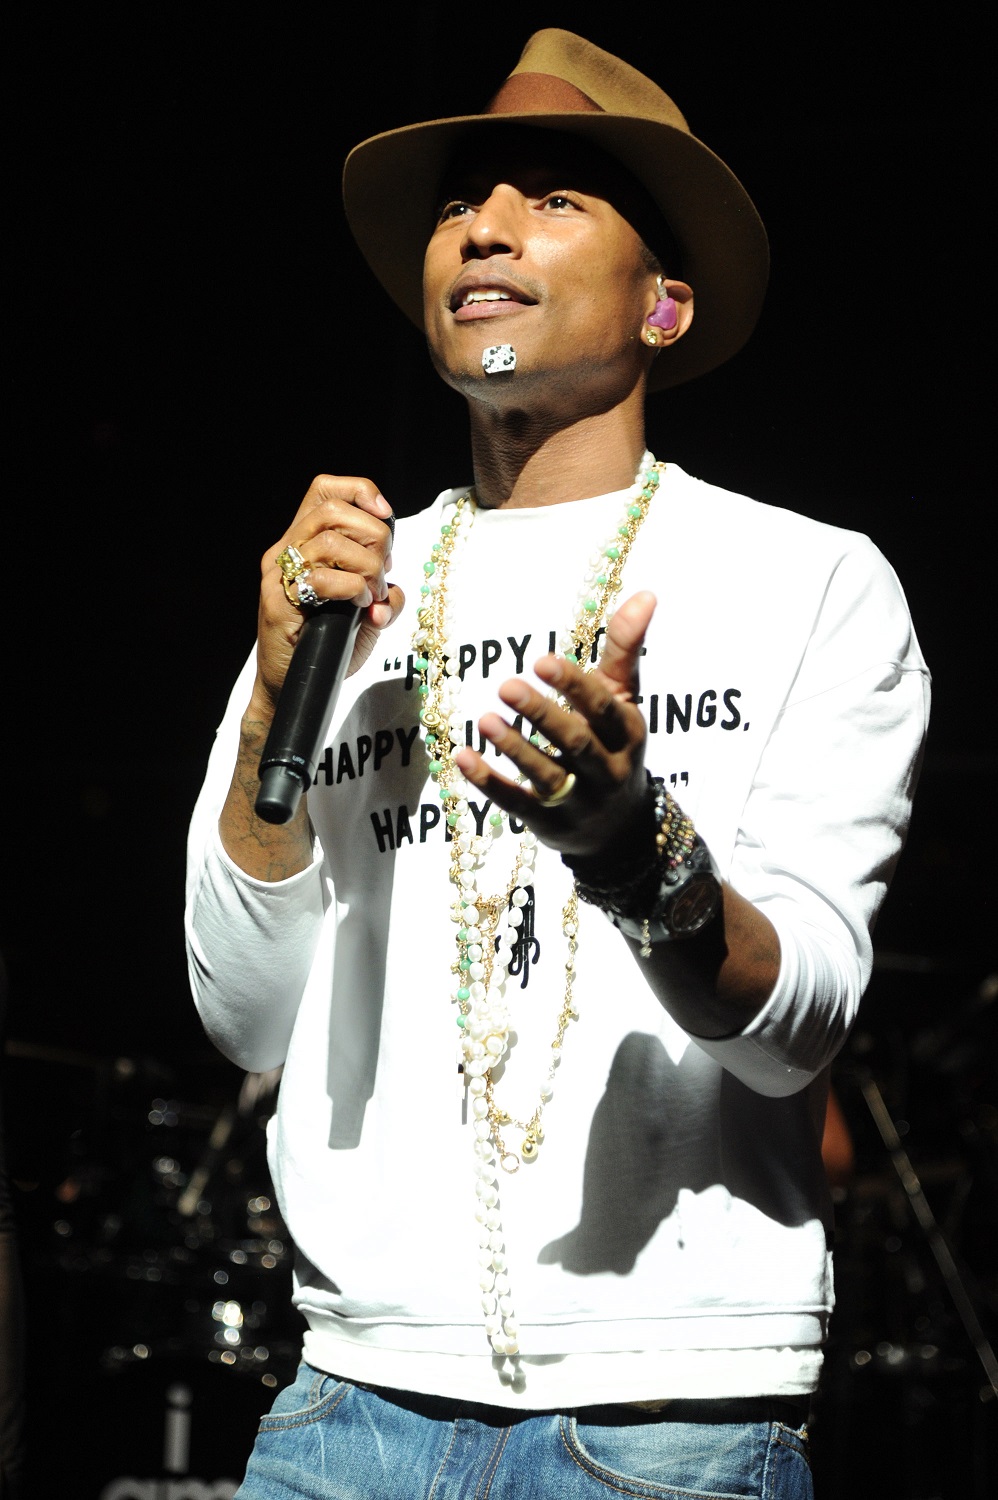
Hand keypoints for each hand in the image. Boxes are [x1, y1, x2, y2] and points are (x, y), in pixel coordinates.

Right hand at [252, 475, 404, 717]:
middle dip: (374, 538)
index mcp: (303, 542)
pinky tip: (360, 606)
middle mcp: (285, 551)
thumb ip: (386, 596)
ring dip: (366, 567)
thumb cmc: (327, 645)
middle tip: (381, 574)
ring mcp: (278, 576)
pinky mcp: (279, 603)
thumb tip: (393, 588)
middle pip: (334, 511)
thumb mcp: (367, 615)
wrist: (292, 686)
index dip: (360, 491)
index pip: (324, 490)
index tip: (386, 516)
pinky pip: (322, 580)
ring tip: (371, 594)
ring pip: (330, 542)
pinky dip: (353, 589)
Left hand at [454, 591, 655, 861]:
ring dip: (515, 748)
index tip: (541, 660)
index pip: (602, 706)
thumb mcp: (624, 700)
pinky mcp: (548, 823)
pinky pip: (517, 804)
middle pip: (576, 742)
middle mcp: (607, 769)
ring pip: (546, 776)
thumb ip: (625, 649)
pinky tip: (463, 757)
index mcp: (626, 732)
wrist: (619, 828)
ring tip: (484, 719)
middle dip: (542, 714)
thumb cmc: (614, 745)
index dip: (573, 684)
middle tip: (506, 686)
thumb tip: (645, 593)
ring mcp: (578, 801)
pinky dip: (489, 782)